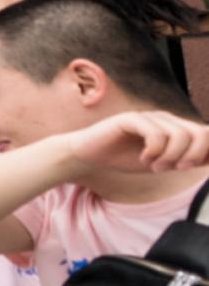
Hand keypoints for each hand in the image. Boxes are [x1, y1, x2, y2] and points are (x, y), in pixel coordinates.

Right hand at [75, 109, 208, 173]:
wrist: (90, 155)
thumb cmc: (124, 158)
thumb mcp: (162, 162)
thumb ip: (186, 159)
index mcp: (176, 127)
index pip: (206, 133)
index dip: (206, 152)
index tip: (188, 168)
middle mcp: (166, 118)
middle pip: (199, 133)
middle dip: (192, 156)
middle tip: (175, 168)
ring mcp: (149, 116)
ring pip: (179, 135)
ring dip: (171, 157)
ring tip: (156, 166)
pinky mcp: (131, 118)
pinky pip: (156, 134)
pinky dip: (154, 152)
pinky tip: (144, 159)